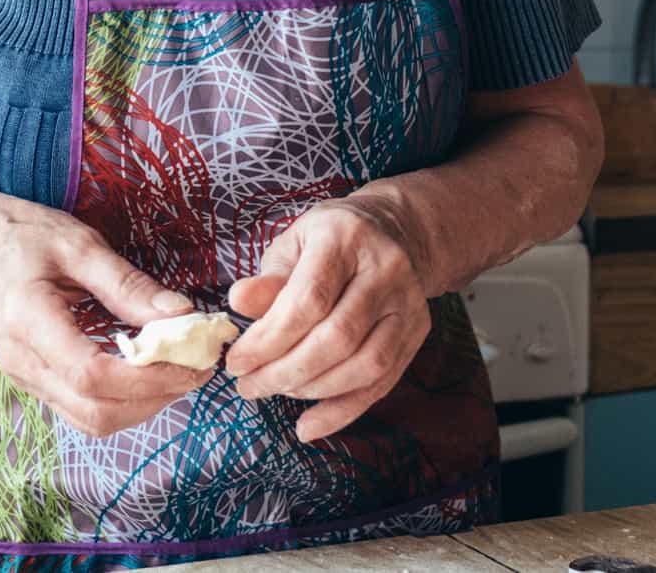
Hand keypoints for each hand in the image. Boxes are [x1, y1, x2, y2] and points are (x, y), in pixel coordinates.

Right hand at [0, 198, 211, 437]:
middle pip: (96, 412)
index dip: (149, 378)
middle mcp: (23, 363)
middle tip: (196, 368)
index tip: (192, 360)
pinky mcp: (37, 384)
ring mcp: (27, 380)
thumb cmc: (24, 237)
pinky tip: (148, 372)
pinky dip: (124, 402)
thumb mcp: (78, 244)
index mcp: (28, 321)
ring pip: (93, 421)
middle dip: (155, 398)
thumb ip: (128, 284)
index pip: (92, 376)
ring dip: (143, 406)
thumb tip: (182, 316)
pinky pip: (84, 411)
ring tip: (178, 370)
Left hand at [223, 197, 432, 442]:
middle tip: (249, 386)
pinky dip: (343, 411)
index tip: (237, 362)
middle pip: (338, 337)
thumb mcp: (294, 244)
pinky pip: (382, 383)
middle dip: (286, 371)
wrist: (397, 231)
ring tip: (275, 392)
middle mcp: (385, 269)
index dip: (270, 338)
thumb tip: (237, 303)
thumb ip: (269, 279)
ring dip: (313, 391)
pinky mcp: (417, 331)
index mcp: (344, 239)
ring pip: (366, 365)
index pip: (309, 299)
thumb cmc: (331, 240)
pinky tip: (309, 425)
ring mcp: (408, 303)